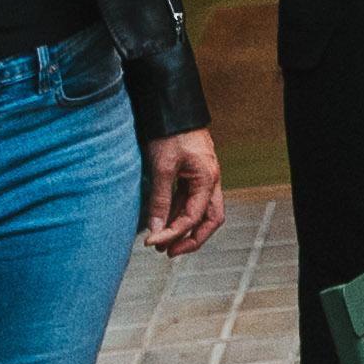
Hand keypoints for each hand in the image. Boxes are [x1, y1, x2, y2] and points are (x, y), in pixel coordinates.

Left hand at [140, 129, 226, 258]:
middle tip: (169, 252)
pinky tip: (163, 223)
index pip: (193, 217)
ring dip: (183, 229)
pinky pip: (190, 201)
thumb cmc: (170, 134)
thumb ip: (161, 199)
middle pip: (211, 220)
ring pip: (200, 212)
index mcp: (208, 179)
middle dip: (192, 239)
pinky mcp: (194, 176)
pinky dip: (178, 215)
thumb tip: (156, 230)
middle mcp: (211, 182)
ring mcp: (204, 179)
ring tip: (160, 242)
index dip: (173, 233)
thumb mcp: (162, 167)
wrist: (173, 111)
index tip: (151, 243)